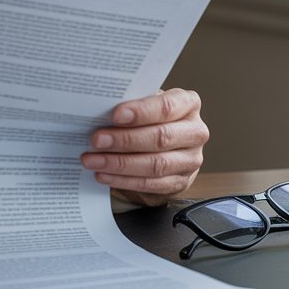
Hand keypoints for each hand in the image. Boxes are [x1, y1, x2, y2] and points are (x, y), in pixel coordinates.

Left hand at [80, 89, 208, 206]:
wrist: (165, 143)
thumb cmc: (150, 117)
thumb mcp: (145, 104)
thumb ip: (131, 106)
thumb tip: (100, 110)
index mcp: (188, 104)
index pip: (167, 107)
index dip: (141, 112)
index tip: (116, 115)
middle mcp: (195, 132)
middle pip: (161, 137)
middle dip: (125, 140)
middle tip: (96, 140)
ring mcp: (191, 159)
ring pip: (156, 164)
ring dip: (120, 164)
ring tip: (93, 160)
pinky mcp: (181, 182)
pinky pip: (151, 184)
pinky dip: (124, 180)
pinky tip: (104, 174)